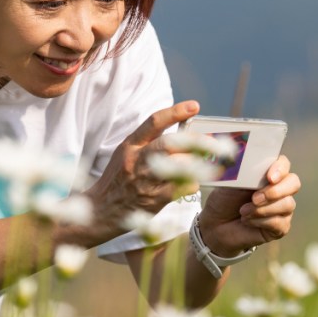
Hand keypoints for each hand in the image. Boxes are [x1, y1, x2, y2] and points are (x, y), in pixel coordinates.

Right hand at [86, 100, 200, 228]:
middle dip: (197, 141)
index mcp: (131, 145)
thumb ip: (150, 141)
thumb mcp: (128, 153)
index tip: (194, 106)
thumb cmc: (119, 178)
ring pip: (178, 166)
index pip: (154, 122)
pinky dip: (192, 183)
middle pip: (170, 144)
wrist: (101, 210)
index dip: (176, 112)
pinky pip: (181, 188)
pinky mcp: (153, 200)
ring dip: (198, 164)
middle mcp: (137, 160)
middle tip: (216, 143)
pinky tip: (192, 182)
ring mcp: (145, 181)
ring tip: (209, 164)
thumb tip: (183, 131)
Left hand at [197, 155, 299, 255]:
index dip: (280, 168)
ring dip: (263, 209)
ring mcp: (282, 208)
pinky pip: (280, 223)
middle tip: (255, 198)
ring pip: (288, 204)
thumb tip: (253, 164)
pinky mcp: (280, 226)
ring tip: (243, 211)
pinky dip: (260, 221)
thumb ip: (246, 173)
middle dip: (275, 191)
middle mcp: (279, 189)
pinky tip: (247, 221)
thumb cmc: (224, 200)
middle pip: (294, 183)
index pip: (284, 164)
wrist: (216, 225)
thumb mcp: (231, 183)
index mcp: (268, 173)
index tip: (269, 177)